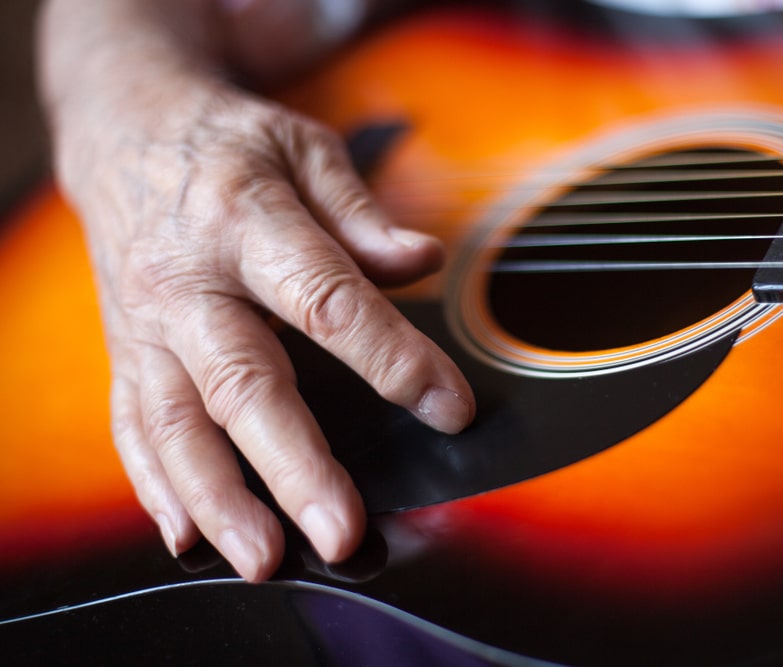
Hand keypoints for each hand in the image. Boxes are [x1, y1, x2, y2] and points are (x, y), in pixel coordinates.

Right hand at [58, 77, 473, 581]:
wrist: (124, 128)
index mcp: (248, 220)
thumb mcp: (303, 149)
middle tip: (341, 531)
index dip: (392, 359)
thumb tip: (423, 262)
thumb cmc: (229, 145)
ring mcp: (148, 323)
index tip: (449, 409)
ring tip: (265, 557)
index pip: (328, 300)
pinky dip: (157, 485)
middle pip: (244, 382)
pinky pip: (133, 425)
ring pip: (176, 422)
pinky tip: (189, 534)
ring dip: (220, 498)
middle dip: (294, 465)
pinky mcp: (125, 351)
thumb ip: (361, 213)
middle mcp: (190, 281)